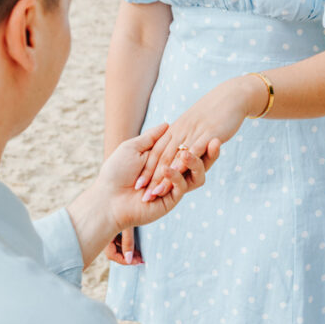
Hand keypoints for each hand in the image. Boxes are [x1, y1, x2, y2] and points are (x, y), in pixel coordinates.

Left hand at [101, 125, 220, 265]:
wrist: (107, 198)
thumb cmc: (116, 170)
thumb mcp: (133, 148)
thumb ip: (151, 137)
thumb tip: (167, 124)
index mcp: (165, 158)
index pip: (186, 145)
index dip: (197, 137)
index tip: (208, 126)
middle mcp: (173, 171)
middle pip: (197, 160)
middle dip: (210, 152)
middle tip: (217, 140)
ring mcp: (174, 186)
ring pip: (196, 175)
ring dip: (196, 163)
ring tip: (188, 154)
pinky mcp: (171, 200)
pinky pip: (182, 186)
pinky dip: (176, 176)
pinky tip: (168, 168)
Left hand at [135, 76, 258, 200]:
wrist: (230, 96)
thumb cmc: (211, 110)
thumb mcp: (188, 122)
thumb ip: (177, 135)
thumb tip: (169, 152)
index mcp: (174, 131)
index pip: (156, 152)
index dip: (147, 169)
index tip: (137, 185)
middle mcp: (180, 133)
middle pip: (162, 157)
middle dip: (152, 178)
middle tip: (144, 195)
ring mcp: (193, 133)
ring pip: (176, 157)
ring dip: (167, 176)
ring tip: (158, 190)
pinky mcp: (207, 134)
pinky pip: (195, 149)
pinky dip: (186, 160)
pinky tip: (180, 171)